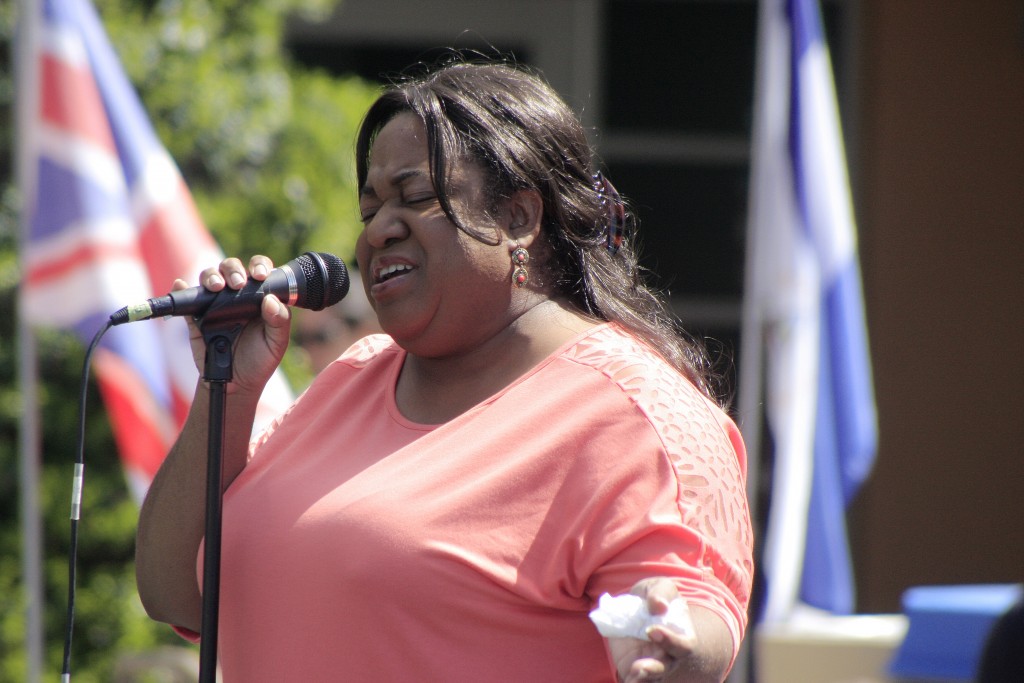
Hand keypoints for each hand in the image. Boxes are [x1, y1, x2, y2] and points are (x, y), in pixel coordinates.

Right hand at [177, 255, 291, 394]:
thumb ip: (280, 321)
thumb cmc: (259, 360)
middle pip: (230, 268)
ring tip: (216, 287)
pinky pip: (187, 299)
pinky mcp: (196, 317)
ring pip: (209, 278)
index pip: (258, 271)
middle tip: (237, 283)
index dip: (259, 266)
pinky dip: (181, 288)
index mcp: (258, 297)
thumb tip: (271, 299)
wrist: (236, 384)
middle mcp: (236, 296)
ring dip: (210, 276)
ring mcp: (214, 304)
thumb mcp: (277, 344)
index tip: (260, 275)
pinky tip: (181, 284)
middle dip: (233, 270)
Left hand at [607, 578, 698, 682]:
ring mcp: (651, 664)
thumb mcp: (659, 586)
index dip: (670, 641)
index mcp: (681, 636)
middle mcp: (668, 655)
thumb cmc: (655, 598)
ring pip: (651, 679)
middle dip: (654, 669)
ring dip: (642, 679)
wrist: (636, 610)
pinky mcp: (633, 669)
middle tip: (639, 667)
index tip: (652, 630)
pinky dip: (631, 681)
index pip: (683, 645)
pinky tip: (627, 681)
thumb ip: (661, 592)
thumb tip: (658, 605)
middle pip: (666, 668)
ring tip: (632, 674)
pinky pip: (634, 680)